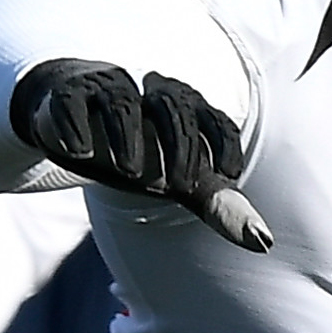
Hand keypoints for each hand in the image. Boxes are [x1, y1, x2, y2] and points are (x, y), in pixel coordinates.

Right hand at [8, 58, 272, 249]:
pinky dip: (76, 125)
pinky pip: (73, 101)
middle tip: (179, 186)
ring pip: (123, 102)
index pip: (216, 119)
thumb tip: (262, 243)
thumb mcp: (182, 181)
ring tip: (129, 173)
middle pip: (174, 107)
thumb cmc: (143, 154)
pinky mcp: (69, 93)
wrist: (76, 122)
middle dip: (180, 145)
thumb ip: (219, 206)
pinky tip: (79, 153)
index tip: (229, 174)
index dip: (225, 143)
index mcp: (189, 109)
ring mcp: (109, 89)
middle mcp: (151, 93)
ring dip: (127, 136)